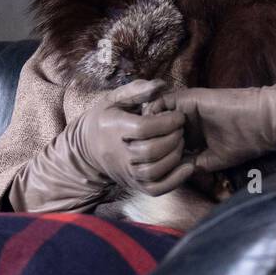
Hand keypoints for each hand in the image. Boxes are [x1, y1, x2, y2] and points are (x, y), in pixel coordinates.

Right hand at [72, 78, 197, 193]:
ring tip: (182, 143)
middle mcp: (119, 154)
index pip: (143, 128)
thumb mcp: (115, 100)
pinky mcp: (134, 185)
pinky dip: (175, 181)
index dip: (166, 122)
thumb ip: (137, 90)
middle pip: (150, 151)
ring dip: (175, 157)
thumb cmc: (106, 119)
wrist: (86, 150)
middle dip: (173, 139)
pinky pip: (156, 189)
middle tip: (182, 129)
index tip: (179, 116)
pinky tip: (189, 167)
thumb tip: (161, 84)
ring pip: (154, 171)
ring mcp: (126, 172)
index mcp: (114, 128)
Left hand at [148, 68, 275, 174]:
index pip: (158, 148)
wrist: (266, 120)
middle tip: (154, 164)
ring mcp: (182, 108)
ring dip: (149, 137)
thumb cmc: (247, 142)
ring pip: (147, 120)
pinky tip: (165, 138)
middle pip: (147, 134)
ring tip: (159, 151)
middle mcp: (182, 120)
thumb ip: (193, 166)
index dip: (153, 162)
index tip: (158, 176)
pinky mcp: (186, 98)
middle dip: (146, 151)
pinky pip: (157, 107)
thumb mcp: (214, 160)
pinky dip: (155, 123)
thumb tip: (171, 181)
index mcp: (188, 135)